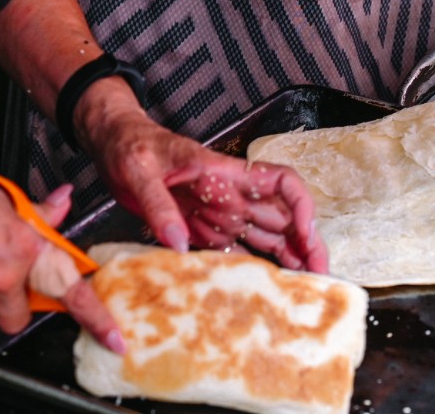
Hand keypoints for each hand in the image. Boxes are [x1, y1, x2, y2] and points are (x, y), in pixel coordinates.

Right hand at [0, 140, 119, 350]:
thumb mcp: (3, 195)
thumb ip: (38, 213)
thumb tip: (62, 204)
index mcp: (25, 247)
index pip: (70, 291)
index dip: (94, 317)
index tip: (112, 335)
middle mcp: (1, 275)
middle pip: (21, 312)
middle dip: (15, 298)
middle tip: (0, 274)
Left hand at [82, 109, 327, 273]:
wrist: (114, 146)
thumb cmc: (130, 146)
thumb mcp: (139, 170)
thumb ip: (158, 205)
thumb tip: (177, 243)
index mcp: (225, 173)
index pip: (282, 182)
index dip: (301, 206)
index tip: (304, 234)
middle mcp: (232, 195)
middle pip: (284, 218)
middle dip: (307, 244)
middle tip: (320, 277)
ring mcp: (222, 214)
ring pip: (269, 237)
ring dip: (291, 259)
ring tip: (307, 288)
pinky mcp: (206, 231)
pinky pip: (239, 252)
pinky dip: (258, 269)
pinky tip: (271, 288)